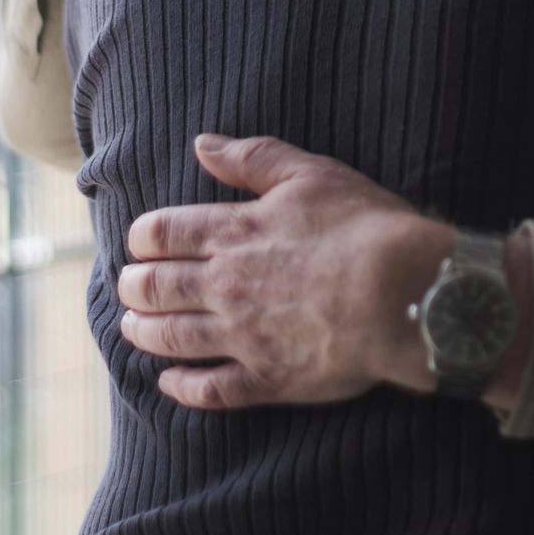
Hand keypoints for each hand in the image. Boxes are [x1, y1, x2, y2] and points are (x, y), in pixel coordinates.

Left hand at [118, 134, 453, 408]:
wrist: (404, 292)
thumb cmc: (363, 226)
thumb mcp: (309, 173)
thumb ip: (252, 158)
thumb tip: (202, 145)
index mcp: (233, 232)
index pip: (160, 233)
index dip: (142, 238)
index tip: (140, 243)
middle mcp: (225, 285)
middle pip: (154, 287)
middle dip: (133, 286)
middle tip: (129, 286)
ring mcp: (242, 336)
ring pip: (170, 337)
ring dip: (143, 332)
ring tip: (133, 328)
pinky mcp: (267, 378)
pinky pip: (210, 390)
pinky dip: (181, 387)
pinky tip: (169, 382)